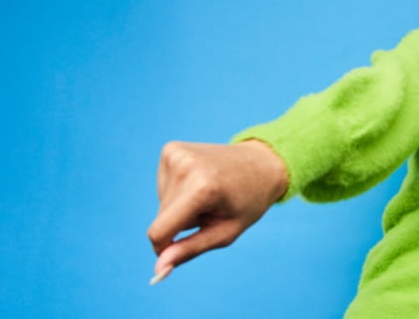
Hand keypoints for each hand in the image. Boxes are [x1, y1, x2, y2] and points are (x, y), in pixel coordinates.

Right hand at [146, 140, 287, 283]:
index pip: (159, 231)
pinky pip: (163, 186)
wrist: (260, 164)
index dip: (164, 248)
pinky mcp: (170, 149)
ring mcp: (175, 153)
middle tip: (211, 209)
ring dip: (181, 206)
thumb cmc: (246, 203)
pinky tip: (200, 181)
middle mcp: (185, 166)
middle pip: (162, 218)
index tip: (182, 248)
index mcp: (201, 188)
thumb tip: (158, 270)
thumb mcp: (224, 232)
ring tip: (208, 194)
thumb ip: (189, 250)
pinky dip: (178, 191)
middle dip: (182, 223)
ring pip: (162, 203)